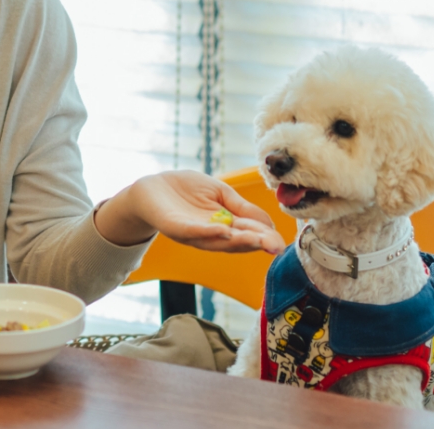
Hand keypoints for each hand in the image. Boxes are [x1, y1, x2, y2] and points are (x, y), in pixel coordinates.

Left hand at [97, 171, 286, 253]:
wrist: (152, 187)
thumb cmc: (187, 189)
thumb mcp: (220, 193)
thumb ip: (241, 207)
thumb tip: (268, 223)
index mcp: (224, 225)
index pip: (248, 233)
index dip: (265, 237)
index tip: (280, 242)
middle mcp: (210, 234)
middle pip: (237, 242)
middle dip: (256, 243)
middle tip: (275, 246)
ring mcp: (193, 233)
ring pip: (218, 241)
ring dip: (238, 241)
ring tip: (257, 241)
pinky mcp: (175, 227)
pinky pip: (193, 232)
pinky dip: (208, 232)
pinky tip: (224, 231)